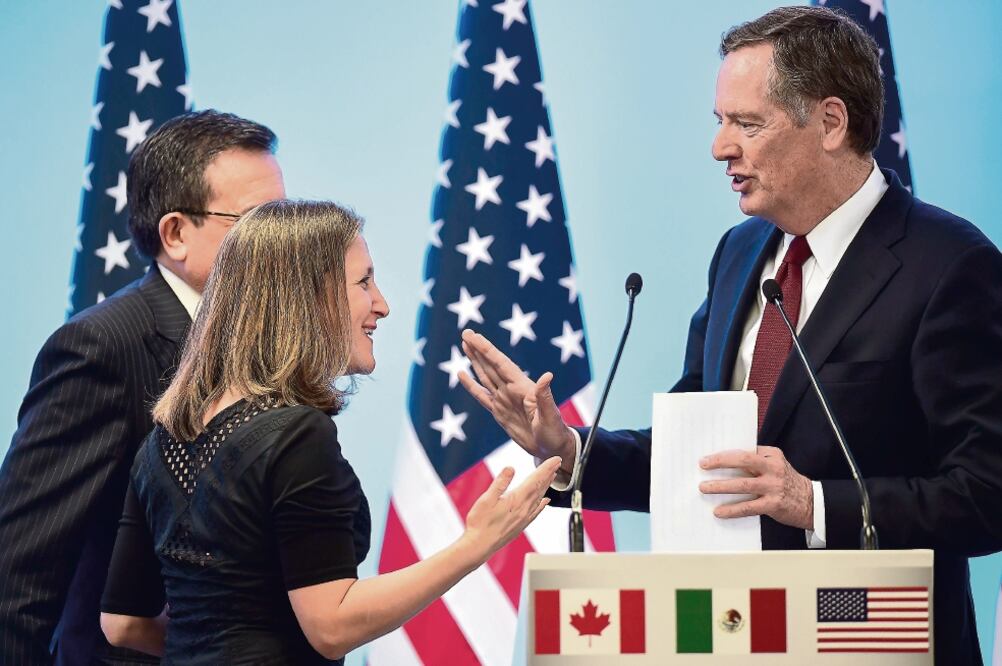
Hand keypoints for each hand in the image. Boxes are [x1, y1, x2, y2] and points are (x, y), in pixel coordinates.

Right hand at [459, 330, 575, 470]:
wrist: (552, 448)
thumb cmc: (555, 432)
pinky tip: (463, 374)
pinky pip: (482, 395)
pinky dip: (471, 385)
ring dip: (475, 361)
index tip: (474, 336)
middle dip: (478, 349)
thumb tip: (547, 375)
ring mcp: (504, 400)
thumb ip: (545, 396)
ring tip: (465, 345)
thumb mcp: (550, 415)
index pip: (501, 364)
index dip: (487, 350)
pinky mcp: (499, 411)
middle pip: (491, 365)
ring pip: (485, 376)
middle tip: (466, 332)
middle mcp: (511, 390)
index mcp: (522, 387)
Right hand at [461, 457, 559, 560]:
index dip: (546, 468)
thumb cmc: (480, 523)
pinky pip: (536, 511)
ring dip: (546, 486)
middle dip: (549, 474)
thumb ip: (500, 483)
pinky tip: (545, 501)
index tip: (555, 459)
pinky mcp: (521, 525)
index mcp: (517, 500)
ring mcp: (524, 517)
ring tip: (552, 476)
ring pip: (539, 498)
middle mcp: (524, 509)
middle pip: (540, 487)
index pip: (536, 480)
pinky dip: (542, 504)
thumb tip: (511, 468)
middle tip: (557, 463)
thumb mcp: (486, 499)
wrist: (480, 546)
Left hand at [698, 446, 813, 529]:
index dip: (724, 454)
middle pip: (743, 460)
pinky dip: (732, 510)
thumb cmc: (786, 482)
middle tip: (703, 465)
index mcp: (772, 454)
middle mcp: (773, 468)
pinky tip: (719, 511)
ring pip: (743, 484)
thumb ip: (755, 462)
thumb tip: (723, 463)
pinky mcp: (773, 504)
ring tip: (704, 487)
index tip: (708, 457)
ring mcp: (774, 486)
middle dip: (720, 462)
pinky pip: (748, 507)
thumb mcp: (775, 465)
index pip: (744, 450)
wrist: (811, 502)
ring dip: (721, 486)